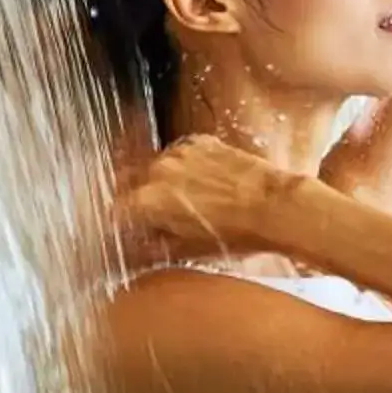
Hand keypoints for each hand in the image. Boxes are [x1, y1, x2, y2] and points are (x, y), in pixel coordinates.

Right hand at [116, 136, 305, 267]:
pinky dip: (184, 167)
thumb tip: (138, 247)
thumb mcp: (187, 251)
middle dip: (137, 200)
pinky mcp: (200, 141)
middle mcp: (158, 170)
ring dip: (161, 181)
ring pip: (156, 167)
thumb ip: (153, 245)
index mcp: (149, 201)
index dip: (120, 223)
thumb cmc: (235, 234)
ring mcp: (179, 152)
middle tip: (151, 215)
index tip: (125, 229)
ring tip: (182, 200)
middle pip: (132, 184)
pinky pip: (180, 154)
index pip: (117, 211)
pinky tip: (201, 182)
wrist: (274, 205)